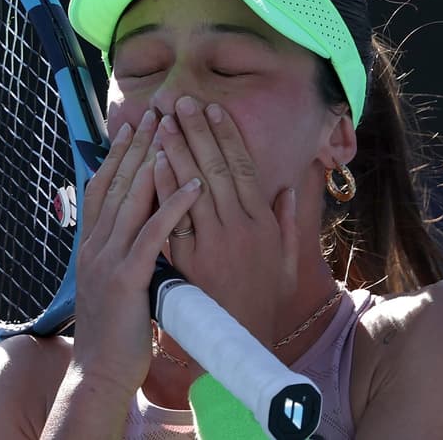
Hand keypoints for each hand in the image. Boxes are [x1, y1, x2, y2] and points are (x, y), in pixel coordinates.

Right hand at [71, 109, 201, 397]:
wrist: (100, 371)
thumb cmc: (116, 328)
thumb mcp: (113, 279)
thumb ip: (120, 249)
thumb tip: (132, 224)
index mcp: (94, 244)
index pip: (105, 187)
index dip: (120, 154)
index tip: (135, 124)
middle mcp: (96, 245)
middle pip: (117, 183)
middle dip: (137, 145)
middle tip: (156, 111)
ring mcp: (108, 260)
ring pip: (131, 200)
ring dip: (152, 162)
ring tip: (172, 130)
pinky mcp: (126, 280)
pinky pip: (153, 235)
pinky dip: (172, 207)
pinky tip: (193, 184)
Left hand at [155, 96, 300, 346]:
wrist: (242, 341)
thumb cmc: (264, 301)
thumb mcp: (288, 262)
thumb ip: (288, 223)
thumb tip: (287, 188)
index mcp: (263, 223)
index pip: (244, 168)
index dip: (228, 136)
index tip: (214, 110)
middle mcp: (240, 226)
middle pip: (216, 168)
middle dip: (198, 132)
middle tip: (181, 102)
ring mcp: (214, 242)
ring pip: (194, 186)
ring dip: (178, 150)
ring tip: (162, 122)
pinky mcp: (190, 260)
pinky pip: (175, 217)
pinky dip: (165, 188)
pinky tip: (154, 163)